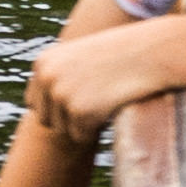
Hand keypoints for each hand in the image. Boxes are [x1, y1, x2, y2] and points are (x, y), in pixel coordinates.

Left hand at [24, 19, 176, 145]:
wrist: (151, 51)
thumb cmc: (121, 53)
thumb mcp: (81, 57)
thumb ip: (58, 76)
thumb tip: (37, 107)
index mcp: (43, 62)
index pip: (34, 102)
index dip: (56, 107)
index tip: (79, 100)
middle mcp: (46, 77)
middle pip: (46, 120)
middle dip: (68, 118)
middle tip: (97, 100)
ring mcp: (61, 94)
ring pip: (63, 130)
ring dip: (84, 123)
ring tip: (106, 97)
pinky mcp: (79, 111)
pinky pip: (81, 135)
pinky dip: (96, 128)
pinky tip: (112, 105)